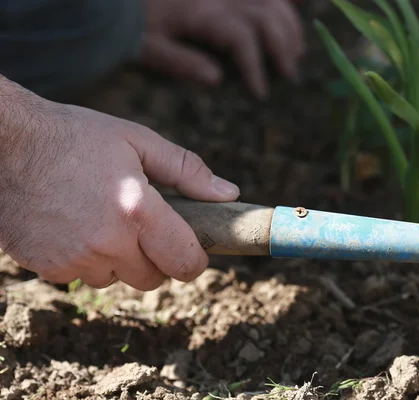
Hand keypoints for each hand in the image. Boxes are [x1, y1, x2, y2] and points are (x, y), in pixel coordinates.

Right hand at [0, 80, 239, 290]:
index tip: (189, 248)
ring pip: (115, 279)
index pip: (186, 264)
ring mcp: (75, 259)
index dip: (193, 260)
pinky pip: (80, 277)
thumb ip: (187, 170)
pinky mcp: (47, 267)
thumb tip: (228, 194)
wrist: (5, 143)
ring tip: (101, 220)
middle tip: (141, 226)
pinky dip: (84, 260)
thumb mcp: (138, 140)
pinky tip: (73, 227)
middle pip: (153, 278)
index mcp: (138, 211)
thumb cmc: (75, 136)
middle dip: (155, 258)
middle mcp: (109, 243)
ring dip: (117, 260)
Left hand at [140, 0, 304, 98]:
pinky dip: (286, 3)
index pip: (242, 39)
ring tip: (295, 52)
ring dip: (289, 27)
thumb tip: (216, 79)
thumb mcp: (149, 47)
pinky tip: (298, 10)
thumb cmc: (133, 22)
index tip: (261, 94)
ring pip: (272, 3)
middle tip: (289, 75)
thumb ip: (180, 62)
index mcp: (204, 14)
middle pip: (267, 18)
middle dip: (283, 48)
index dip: (256, 67)